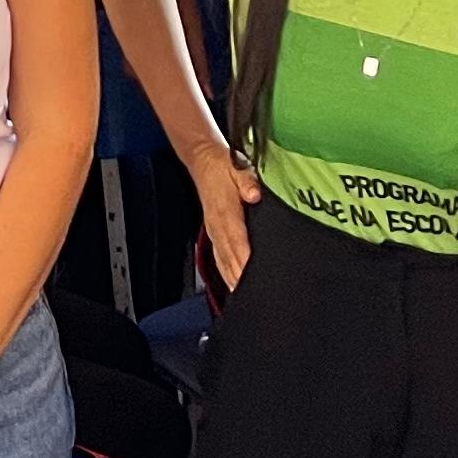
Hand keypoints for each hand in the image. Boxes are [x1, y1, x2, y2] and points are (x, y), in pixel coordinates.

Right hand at [183, 142, 262, 292]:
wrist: (203, 161)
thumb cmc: (223, 165)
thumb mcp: (238, 166)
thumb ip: (247, 181)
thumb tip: (254, 195)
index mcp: (226, 211)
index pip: (237, 240)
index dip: (245, 260)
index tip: (253, 275)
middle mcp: (218, 225)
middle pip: (230, 257)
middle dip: (240, 277)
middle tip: (254, 295)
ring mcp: (214, 231)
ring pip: (223, 261)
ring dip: (233, 279)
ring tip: (244, 296)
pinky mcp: (213, 233)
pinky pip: (218, 258)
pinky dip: (226, 273)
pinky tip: (233, 283)